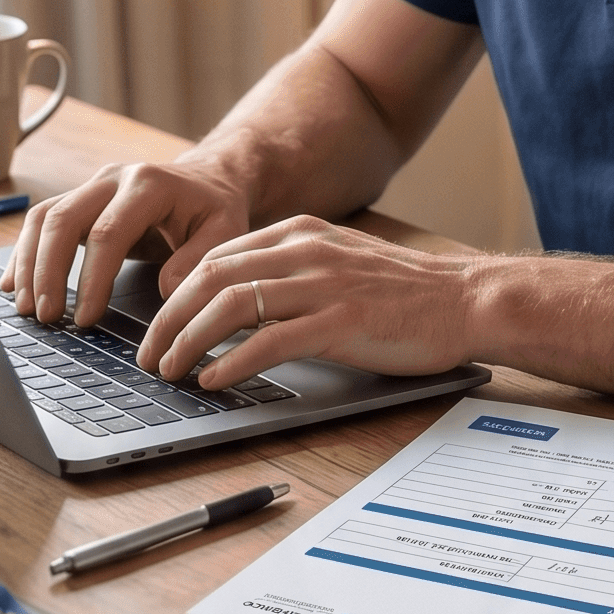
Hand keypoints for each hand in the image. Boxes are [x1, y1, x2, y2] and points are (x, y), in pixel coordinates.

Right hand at [1, 160, 249, 326]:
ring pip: (44, 217)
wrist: (208, 180)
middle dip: (48, 271)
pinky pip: (41, 222)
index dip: (91, 278)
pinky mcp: (80, 200)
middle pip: (63, 219)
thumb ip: (197, 261)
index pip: (108, 232)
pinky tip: (13, 283)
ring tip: (25, 307)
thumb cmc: (215, 211)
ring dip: (29, 263)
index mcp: (148, 184)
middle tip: (45, 315)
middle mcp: (113, 178)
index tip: (85, 318)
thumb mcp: (224, 233)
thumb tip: (167, 292)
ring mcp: (92, 186)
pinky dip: (24, 253)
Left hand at [143, 215, 485, 383]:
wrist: (466, 301)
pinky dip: (230, 362)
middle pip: (210, 278)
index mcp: (300, 233)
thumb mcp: (340, 262)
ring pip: (230, 306)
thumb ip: (292, 270)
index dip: (177, 293)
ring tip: (169, 370)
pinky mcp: (340, 322)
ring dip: (187, 342)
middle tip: (147, 353)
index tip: (158, 325)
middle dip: (167, 319)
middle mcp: (305, 251)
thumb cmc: (405, 293)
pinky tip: (213, 380)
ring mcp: (322, 285)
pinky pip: (268, 341)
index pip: (216, 257)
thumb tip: (237, 300)